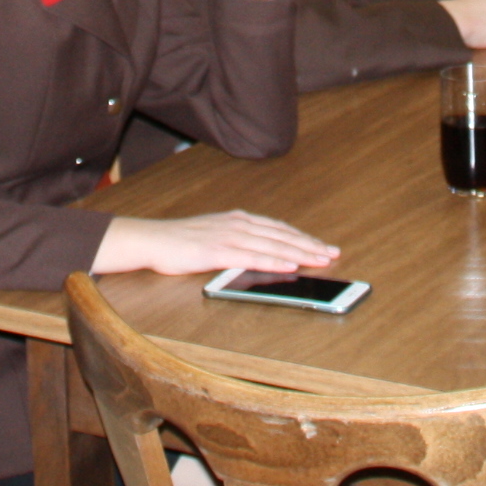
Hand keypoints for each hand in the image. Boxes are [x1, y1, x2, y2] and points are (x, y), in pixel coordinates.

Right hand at [96, 211, 340, 276]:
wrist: (153, 240)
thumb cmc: (180, 242)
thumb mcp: (214, 237)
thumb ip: (238, 244)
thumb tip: (260, 256)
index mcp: (238, 219)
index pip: (278, 228)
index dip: (302, 237)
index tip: (322, 245)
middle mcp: (238, 224)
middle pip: (282, 235)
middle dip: (310, 244)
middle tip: (333, 253)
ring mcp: (230, 236)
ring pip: (273, 245)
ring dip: (300, 252)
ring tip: (321, 259)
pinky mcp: (219, 251)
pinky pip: (253, 256)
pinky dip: (275, 260)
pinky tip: (290, 265)